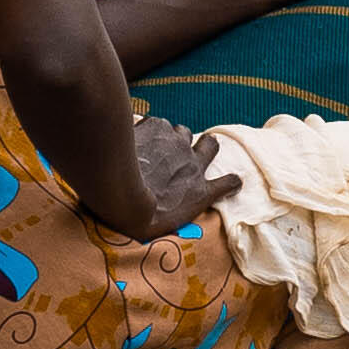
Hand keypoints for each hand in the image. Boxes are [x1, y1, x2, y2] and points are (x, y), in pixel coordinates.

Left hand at [128, 118, 225, 235]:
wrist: (117, 195)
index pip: (228, 183)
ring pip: (181, 131)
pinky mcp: (156, 128)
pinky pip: (156, 123)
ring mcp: (175, 144)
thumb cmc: (138, 218)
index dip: (231, 181)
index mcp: (199, 190)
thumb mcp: (168, 225)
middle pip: (211, 144)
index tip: (231, 182)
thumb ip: (177, 214)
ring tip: (153, 147)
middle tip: (187, 150)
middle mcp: (192, 163)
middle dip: (205, 144)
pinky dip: (148, 130)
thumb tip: (170, 219)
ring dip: (172, 138)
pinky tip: (135, 139)